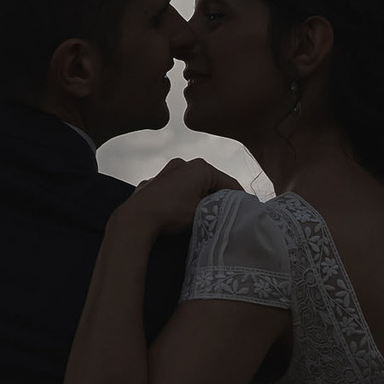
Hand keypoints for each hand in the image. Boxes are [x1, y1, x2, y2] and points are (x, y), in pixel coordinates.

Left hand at [118, 157, 242, 236]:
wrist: (137, 218)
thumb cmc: (172, 213)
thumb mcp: (204, 211)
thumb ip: (220, 206)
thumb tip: (230, 208)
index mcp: (200, 167)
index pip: (229, 183)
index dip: (239, 199)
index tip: (247, 212)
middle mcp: (183, 164)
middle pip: (211, 183)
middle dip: (219, 198)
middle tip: (228, 216)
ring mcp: (166, 172)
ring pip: (192, 186)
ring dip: (200, 199)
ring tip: (206, 217)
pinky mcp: (154, 183)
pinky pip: (176, 191)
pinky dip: (183, 200)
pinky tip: (183, 214)